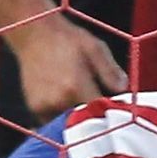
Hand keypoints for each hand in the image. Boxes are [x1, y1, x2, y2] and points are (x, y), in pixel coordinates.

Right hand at [6, 14, 128, 121]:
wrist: (33, 33)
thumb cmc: (66, 38)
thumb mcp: (95, 48)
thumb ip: (110, 71)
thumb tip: (123, 89)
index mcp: (75, 86)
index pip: (99, 113)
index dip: (109, 113)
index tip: (115, 110)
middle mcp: (58, 100)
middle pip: (84, 123)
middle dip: (94, 119)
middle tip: (99, 106)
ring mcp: (45, 106)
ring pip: (69, 124)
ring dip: (77, 119)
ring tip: (79, 100)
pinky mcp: (36, 109)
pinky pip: (55, 122)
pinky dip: (63, 117)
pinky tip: (65, 101)